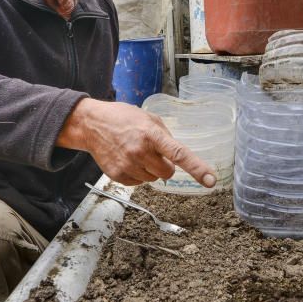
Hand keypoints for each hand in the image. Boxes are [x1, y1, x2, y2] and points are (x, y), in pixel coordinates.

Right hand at [58, 98, 216, 187]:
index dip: (197, 168)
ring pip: (154, 179)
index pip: (179, 154)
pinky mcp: (118, 176)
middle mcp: (140, 151)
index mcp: (151, 134)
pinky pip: (139, 183)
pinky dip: (137, 174)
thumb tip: (178, 156)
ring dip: (150, 169)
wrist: (91, 125)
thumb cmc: (122, 118)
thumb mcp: (148, 118)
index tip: (211, 180)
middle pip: (168, 173)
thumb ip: (165, 136)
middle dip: (166, 166)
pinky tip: (127, 159)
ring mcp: (128, 165)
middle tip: (153, 153)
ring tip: (135, 152)